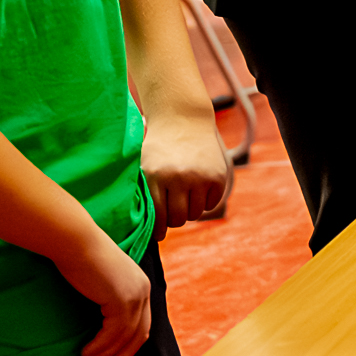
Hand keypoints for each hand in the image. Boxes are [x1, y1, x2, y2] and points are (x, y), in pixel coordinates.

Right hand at [59, 227, 153, 355]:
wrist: (74, 241)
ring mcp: (135, 295)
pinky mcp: (122, 300)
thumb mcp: (99, 282)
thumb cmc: (79, 257)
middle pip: (138, 335)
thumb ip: (106, 299)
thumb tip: (99, 325)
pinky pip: (112, 334)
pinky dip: (99, 348)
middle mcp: (143, 290)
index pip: (140, 325)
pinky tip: (85, 355)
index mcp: (140, 285)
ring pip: (124, 338)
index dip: (127, 347)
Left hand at [142, 101, 232, 226]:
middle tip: (172, 210)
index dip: (158, 230)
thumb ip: (141, 195)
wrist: (183, 120)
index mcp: (154, 176)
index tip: (159, 235)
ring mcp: (200, 176)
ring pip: (195, 214)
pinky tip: (197, 188)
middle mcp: (178, 177)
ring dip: (190, 209)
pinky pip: (211, 204)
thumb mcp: (143, 166)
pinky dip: (205, 201)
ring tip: (184, 195)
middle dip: (175, 219)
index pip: (158, 218)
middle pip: (178, 219)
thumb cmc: (158, 149)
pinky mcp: (218, 176)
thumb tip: (138, 232)